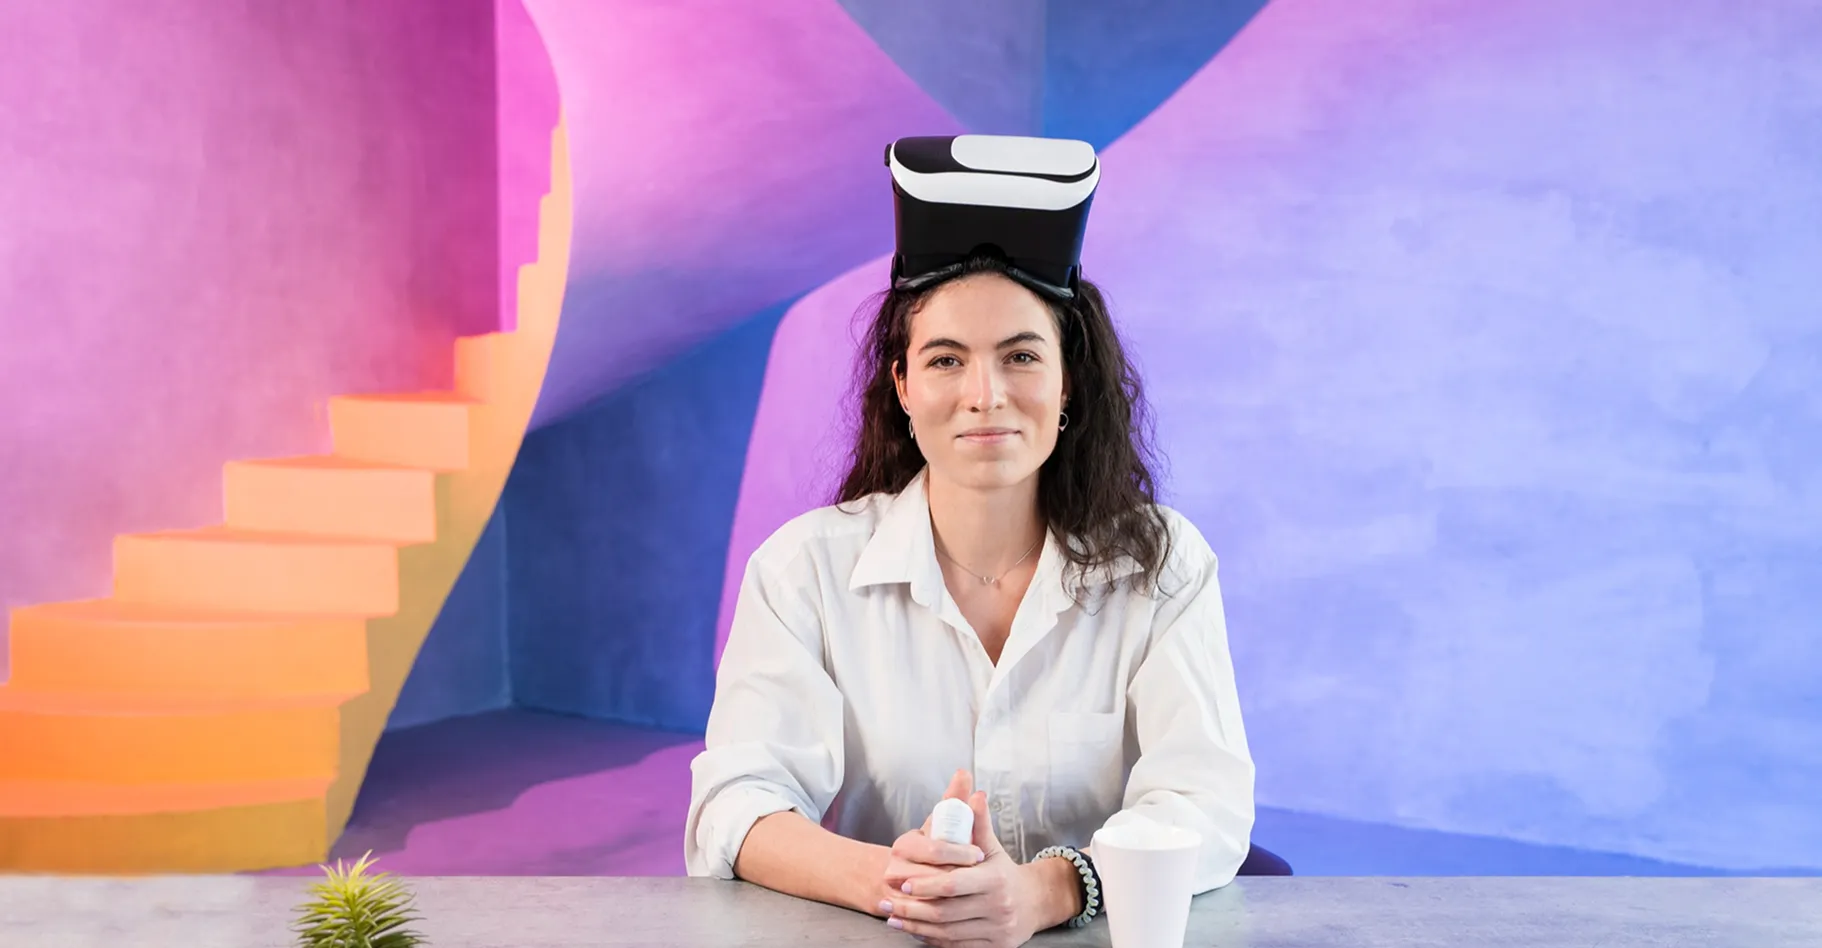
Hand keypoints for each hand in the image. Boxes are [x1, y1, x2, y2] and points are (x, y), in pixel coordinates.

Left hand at [881, 782, 1047, 947]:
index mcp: (995, 879)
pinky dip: (932, 941)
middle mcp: (997, 907)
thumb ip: (978, 822)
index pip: (953, 884)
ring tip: (892, 917)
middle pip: (945, 912)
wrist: (1034, 903)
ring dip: (915, 926)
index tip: (903, 883)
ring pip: (947, 933)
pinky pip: (956, 947)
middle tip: (887, 902)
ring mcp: (996, 930)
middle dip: (911, 908)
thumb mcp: (991, 846)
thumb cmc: (1004, 872)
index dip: (926, 885)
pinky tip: (914, 931)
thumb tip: (972, 792)